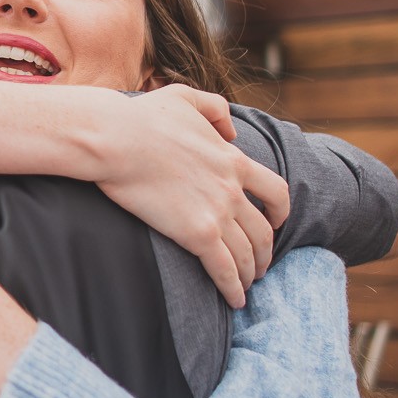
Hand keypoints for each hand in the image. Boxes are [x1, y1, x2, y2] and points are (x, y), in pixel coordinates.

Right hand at [92, 86, 288, 308]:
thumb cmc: (141, 118)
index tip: (277, 223)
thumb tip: (232, 130)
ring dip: (250, 274)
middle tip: (260, 265)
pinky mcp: (198, 234)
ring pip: (247, 254)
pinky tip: (235, 301)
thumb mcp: (185, 97)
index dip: (281, 211)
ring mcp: (218, 213)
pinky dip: (234, 289)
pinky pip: (225, 269)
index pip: (276, 191)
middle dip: (265, 252)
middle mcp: (233, 189)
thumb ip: (215, 108)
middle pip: (264, 231)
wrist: (116, 138)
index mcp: (234, 159)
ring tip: (246, 287)